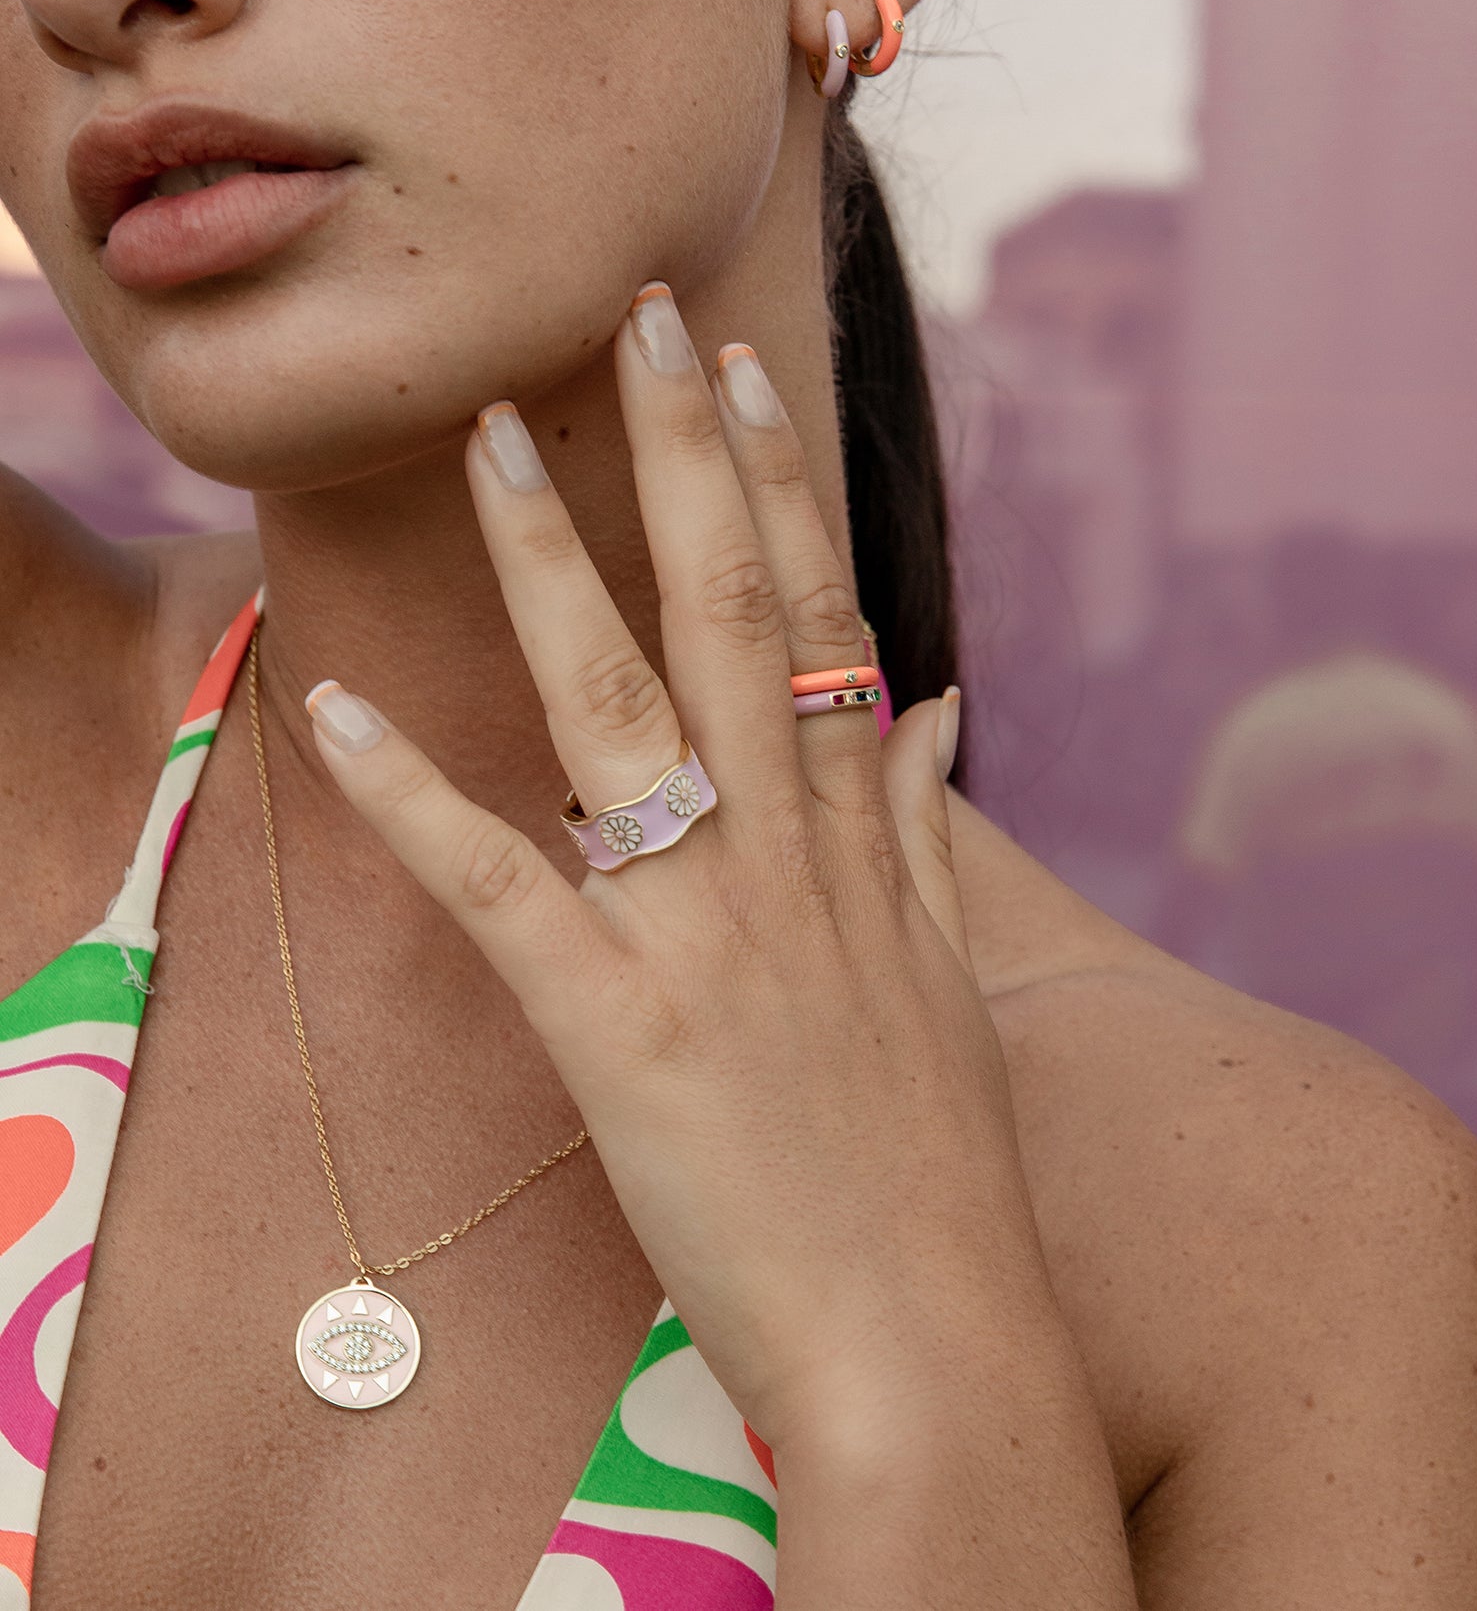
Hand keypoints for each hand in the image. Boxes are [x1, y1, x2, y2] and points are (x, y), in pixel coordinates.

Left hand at [304, 280, 1017, 1452]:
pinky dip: (416, 795)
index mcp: (858, 841)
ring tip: (490, 442)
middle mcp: (788, 855)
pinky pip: (503, 888)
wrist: (936, 1346)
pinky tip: (341, 703)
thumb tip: (934, 698)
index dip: (777, 489)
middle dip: (680, 459)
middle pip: (729, 618)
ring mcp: (707, 933)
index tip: (738, 375)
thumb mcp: (948, 975)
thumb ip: (923, 825)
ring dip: (549, 567)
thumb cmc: (936, 1167)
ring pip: (618, 711)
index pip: (816, 621)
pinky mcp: (622, 1030)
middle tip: (637, 317)